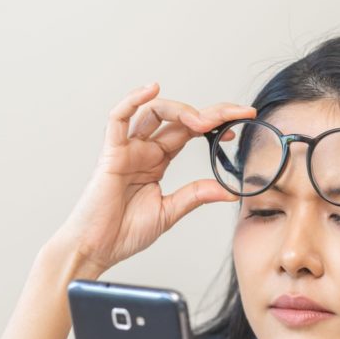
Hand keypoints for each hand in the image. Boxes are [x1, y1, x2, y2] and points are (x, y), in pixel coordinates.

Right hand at [54, 83, 256, 273]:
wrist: (97, 248)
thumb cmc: (124, 232)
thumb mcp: (169, 212)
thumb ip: (196, 196)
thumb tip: (229, 191)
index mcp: (158, 162)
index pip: (190, 132)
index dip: (216, 123)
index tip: (242, 121)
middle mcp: (144, 150)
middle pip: (178, 118)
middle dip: (210, 113)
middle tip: (237, 114)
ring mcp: (127, 149)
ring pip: (153, 112)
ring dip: (181, 109)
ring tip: (202, 121)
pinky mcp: (111, 153)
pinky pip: (118, 118)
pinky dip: (133, 100)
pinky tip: (152, 89)